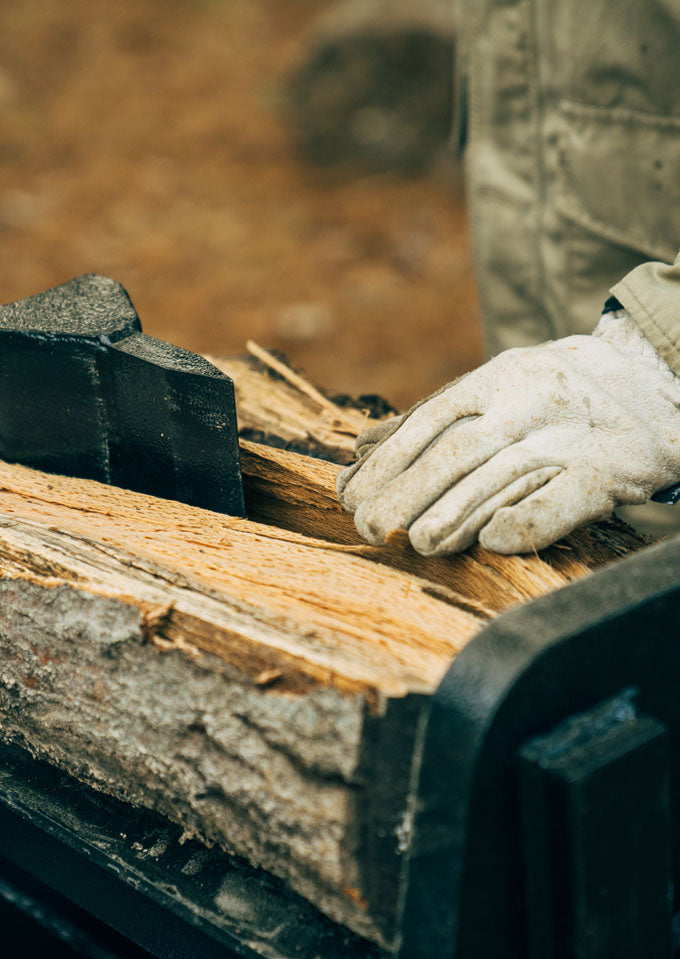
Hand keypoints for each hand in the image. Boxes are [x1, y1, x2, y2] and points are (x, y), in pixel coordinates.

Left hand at [337, 312, 679, 554]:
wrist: (658, 375)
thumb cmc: (554, 390)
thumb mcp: (494, 384)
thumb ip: (430, 416)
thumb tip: (360, 448)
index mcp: (495, 379)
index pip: (427, 423)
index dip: (385, 463)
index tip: (349, 494)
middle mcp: (527, 404)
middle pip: (454, 453)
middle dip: (403, 494)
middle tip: (368, 527)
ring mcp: (567, 437)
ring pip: (498, 479)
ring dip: (451, 515)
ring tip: (413, 544)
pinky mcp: (607, 471)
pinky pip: (562, 501)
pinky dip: (526, 522)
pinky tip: (491, 544)